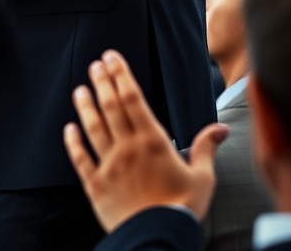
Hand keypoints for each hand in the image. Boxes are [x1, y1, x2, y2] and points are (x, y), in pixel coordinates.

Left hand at [63, 50, 227, 232]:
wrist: (161, 240)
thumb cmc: (183, 209)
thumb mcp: (202, 178)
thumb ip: (206, 148)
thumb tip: (221, 129)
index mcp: (152, 142)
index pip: (132, 99)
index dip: (121, 75)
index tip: (112, 58)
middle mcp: (127, 148)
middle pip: (111, 107)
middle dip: (102, 83)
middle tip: (96, 65)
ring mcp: (109, 165)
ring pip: (93, 128)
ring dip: (85, 106)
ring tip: (80, 90)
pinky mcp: (95, 185)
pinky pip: (80, 159)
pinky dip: (73, 143)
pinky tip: (69, 129)